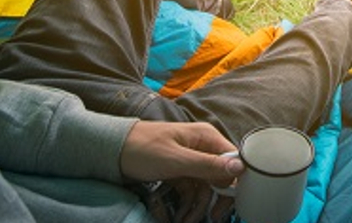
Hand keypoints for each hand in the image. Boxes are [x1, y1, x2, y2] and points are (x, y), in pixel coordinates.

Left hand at [121, 121, 243, 222]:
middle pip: (221, 175)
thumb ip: (208, 165)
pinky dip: (188, 203)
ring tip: (187, 221)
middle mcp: (202, 146)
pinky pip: (191, 189)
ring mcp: (190, 159)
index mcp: (206, 137)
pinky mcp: (178, 170)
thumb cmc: (142, 148)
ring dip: (199, 205)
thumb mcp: (176, 160)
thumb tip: (240, 167)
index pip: (233, 160)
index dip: (235, 182)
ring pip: (205, 186)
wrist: (111, 149)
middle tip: (214, 217)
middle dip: (216, 198)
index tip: (228, 201)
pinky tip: (182, 215)